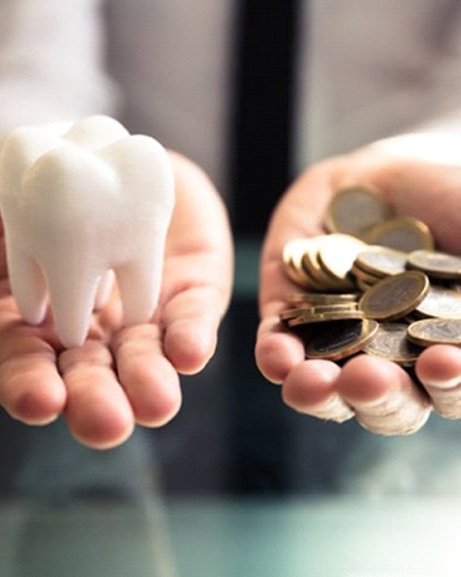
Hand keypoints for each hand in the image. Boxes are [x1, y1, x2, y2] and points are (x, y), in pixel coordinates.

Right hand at [0, 152, 232, 448]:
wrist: (106, 152)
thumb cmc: (38, 184)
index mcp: (32, 319)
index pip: (25, 364)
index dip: (30, 386)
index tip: (41, 402)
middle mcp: (89, 329)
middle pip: (90, 375)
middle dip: (97, 401)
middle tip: (107, 424)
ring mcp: (140, 313)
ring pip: (144, 357)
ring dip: (149, 382)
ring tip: (156, 403)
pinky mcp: (187, 290)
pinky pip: (191, 317)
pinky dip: (190, 336)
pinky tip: (189, 351)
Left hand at [256, 140, 460, 434]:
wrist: (388, 173)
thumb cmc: (451, 205)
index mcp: (442, 350)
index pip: (448, 389)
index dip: (448, 385)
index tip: (443, 363)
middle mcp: (389, 359)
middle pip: (384, 402)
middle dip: (377, 396)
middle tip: (369, 381)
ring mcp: (337, 341)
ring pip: (326, 387)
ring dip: (318, 392)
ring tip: (311, 383)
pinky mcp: (291, 316)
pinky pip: (278, 346)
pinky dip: (276, 355)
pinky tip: (278, 357)